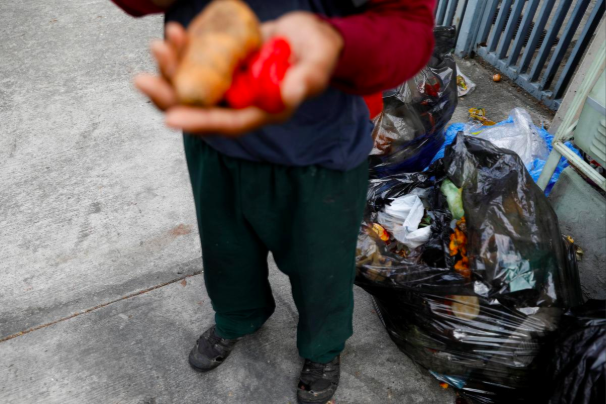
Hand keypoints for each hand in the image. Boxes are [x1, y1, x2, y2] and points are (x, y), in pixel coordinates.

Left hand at [134, 13, 342, 135]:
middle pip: (198, 108)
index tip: (171, 118)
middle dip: (169, 96)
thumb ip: (305, 80)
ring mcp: (227, 83)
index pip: (226, 123)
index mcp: (260, 111)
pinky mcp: (221, 64)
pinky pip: (195, 62)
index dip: (199, 122)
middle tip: (142, 80)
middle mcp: (239, 102)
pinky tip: (174, 33)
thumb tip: (288, 96)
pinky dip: (182, 50)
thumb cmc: (317, 52)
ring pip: (190, 85)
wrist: (309, 36)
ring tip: (159, 45)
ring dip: (170, 69)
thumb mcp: (317, 65)